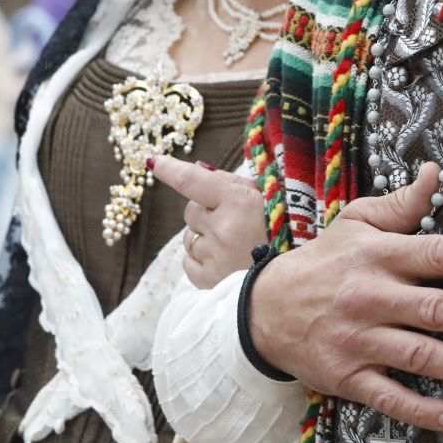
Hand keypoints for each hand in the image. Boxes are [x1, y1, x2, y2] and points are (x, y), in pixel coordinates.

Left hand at [150, 155, 274, 288]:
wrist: (289, 280)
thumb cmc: (280, 231)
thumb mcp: (264, 198)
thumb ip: (230, 182)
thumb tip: (198, 169)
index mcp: (239, 202)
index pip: (192, 181)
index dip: (171, 169)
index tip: (154, 162)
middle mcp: (222, 228)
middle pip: (191, 210)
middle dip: (204, 212)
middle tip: (230, 222)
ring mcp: (214, 256)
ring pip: (189, 237)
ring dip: (204, 237)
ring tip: (231, 245)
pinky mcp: (208, 280)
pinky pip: (188, 261)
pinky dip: (201, 259)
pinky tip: (223, 261)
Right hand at [244, 162, 442, 432]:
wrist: (264, 308)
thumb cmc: (325, 261)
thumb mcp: (357, 222)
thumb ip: (403, 203)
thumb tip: (438, 172)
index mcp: (380, 256)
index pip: (437, 254)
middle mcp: (371, 297)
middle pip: (434, 309)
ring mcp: (358, 340)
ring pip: (418, 355)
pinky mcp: (346, 377)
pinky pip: (387, 396)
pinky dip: (420, 409)